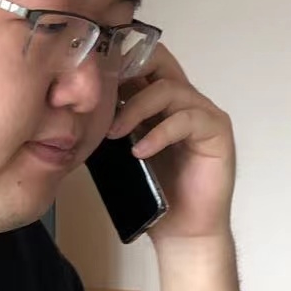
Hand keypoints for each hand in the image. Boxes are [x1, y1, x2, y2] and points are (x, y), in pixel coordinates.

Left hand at [105, 47, 243, 290]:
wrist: (181, 230)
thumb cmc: (152, 192)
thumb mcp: (121, 151)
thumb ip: (110, 124)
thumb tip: (73, 106)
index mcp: (160, 99)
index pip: (142, 60)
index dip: (117, 61)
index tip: (88, 77)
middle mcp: (184, 98)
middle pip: (159, 60)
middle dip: (128, 72)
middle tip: (101, 94)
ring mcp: (203, 112)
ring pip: (169, 89)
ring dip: (135, 109)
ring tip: (114, 134)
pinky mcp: (217, 131)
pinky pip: (186, 120)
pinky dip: (159, 134)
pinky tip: (139, 151)